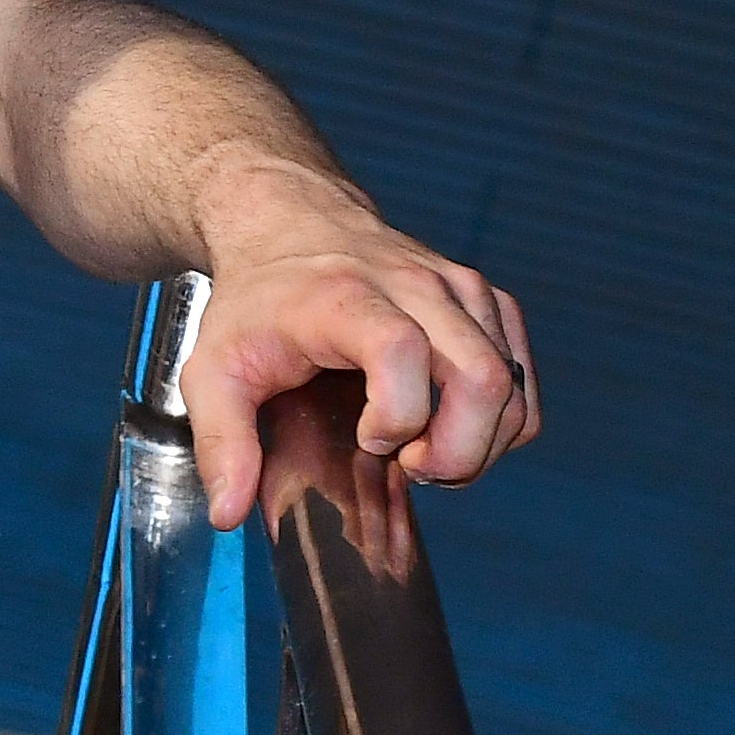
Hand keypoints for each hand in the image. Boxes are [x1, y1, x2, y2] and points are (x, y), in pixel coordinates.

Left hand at [177, 206, 534, 528]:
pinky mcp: (486, 301)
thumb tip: (229, 512)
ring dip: (481, 442)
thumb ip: (219, 439)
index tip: (368, 440)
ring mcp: (459, 290)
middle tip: (411, 466)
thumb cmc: (258, 299)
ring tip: (424, 452)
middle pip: (481, 376)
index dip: (398, 414)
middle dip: (459, 450)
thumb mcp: (213, 367)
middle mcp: (415, 286)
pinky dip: (501, 419)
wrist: (289, 222)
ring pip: (511, 384)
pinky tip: (450, 426)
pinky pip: (522, 375)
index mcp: (346, 299)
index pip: (402, 350)